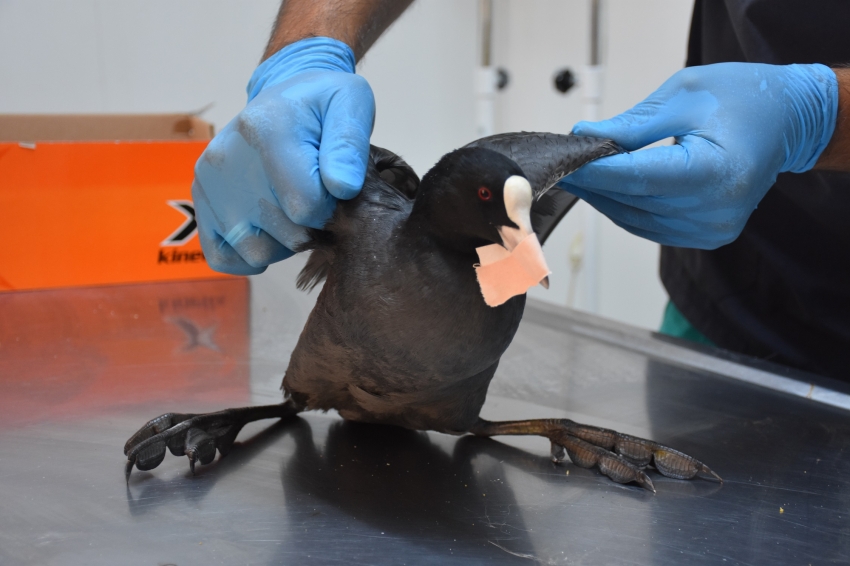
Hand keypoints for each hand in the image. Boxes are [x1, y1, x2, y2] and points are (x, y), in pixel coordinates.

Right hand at [193, 37, 374, 273]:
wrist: (285, 98)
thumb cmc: (322, 105)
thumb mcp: (350, 104)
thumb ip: (349, 144)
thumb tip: (342, 188)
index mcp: (265, 131)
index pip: (306, 207)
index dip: (331, 208)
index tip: (333, 188)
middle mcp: (226, 159)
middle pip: (285, 234)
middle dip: (312, 227)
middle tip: (316, 198)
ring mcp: (208, 183)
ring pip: (256, 251)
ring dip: (284, 243)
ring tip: (292, 210)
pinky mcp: (200, 201)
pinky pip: (222, 257)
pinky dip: (249, 256)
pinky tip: (269, 233)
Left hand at [559, 63, 837, 248]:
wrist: (787, 121)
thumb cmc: (744, 100)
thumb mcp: (685, 95)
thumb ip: (633, 125)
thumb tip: (585, 138)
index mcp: (716, 172)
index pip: (637, 178)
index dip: (594, 172)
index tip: (564, 161)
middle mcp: (715, 210)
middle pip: (632, 201)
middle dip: (592, 182)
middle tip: (563, 163)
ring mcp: (712, 229)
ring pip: (635, 219)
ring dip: (603, 198)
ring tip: (579, 174)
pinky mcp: (706, 236)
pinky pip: (649, 226)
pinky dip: (624, 208)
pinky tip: (607, 189)